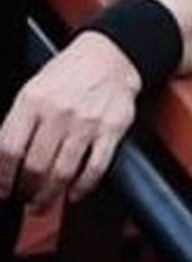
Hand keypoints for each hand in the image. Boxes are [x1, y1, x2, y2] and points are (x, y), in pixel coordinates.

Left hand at [0, 31, 140, 211]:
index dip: (3, 175)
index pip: (9, 148)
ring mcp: (86, 125)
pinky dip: (83, 186)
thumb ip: (21, 120)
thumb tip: (7, 156)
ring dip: (50, 194)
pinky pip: (95, 168)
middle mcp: (58, 113)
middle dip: (26, 190)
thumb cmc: (70, 73)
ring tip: (43, 204)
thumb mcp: (34, 89)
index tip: (3, 189)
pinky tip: (74, 194)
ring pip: (63, 171)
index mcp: (32, 100)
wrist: (109, 57)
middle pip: (35, 165)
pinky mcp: (111, 132)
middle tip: (24, 201)